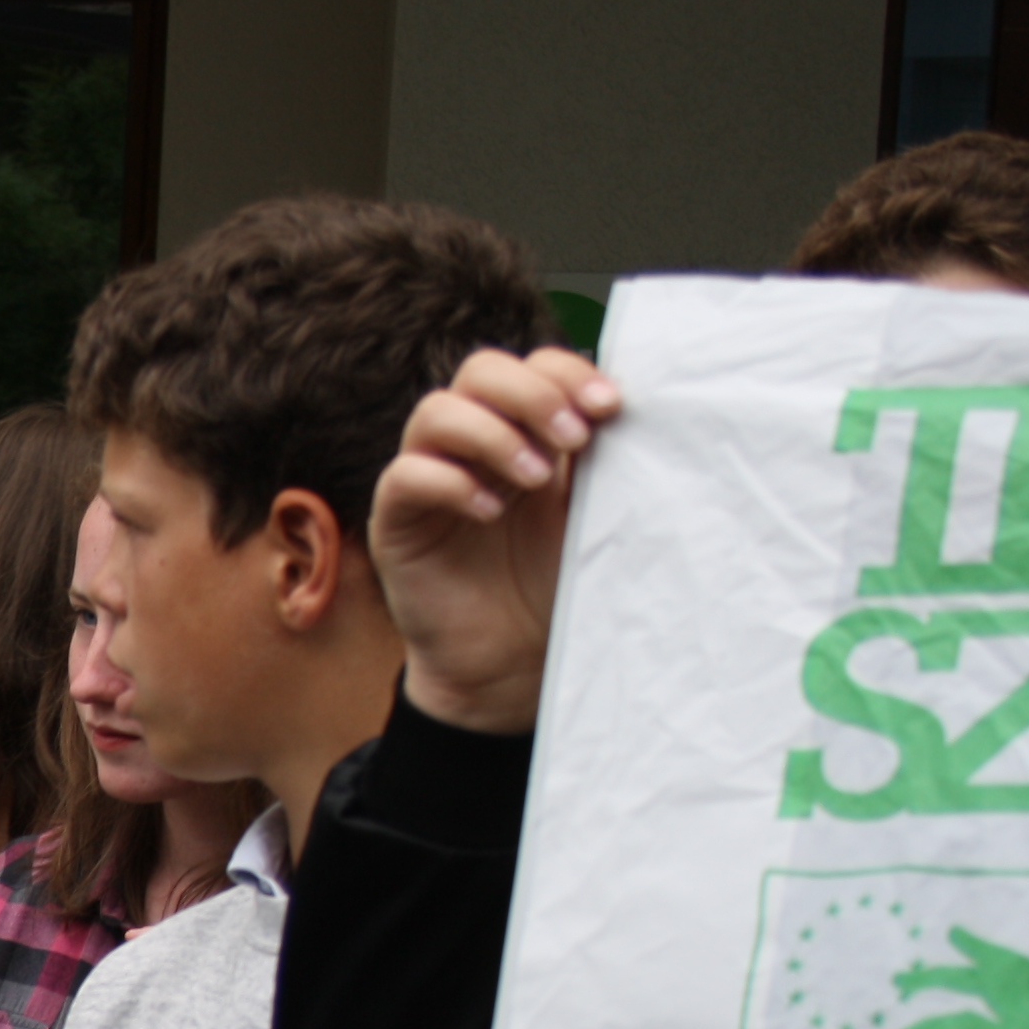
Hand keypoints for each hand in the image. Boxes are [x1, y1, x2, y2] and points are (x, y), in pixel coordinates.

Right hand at [369, 346, 620, 735]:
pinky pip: (405, 474)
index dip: (567, 373)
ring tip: (533, 480)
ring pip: (435, 411)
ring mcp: (429, 476)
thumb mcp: (590, 514)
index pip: (532, 365)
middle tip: (572, 440)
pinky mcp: (396, 519)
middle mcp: (473, 445)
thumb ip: (600, 460)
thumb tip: (631, 407)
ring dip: (493, 435)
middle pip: (480, 370)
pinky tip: (489, 513)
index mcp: (524, 432)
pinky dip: (450, 483)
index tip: (610, 408)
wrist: (513, 664)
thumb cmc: (551, 587)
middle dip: (531, 395)